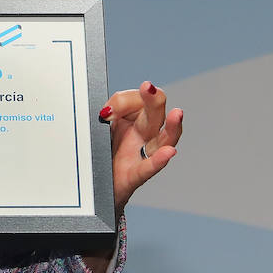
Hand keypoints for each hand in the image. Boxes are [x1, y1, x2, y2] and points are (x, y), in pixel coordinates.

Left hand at [102, 81, 182, 211]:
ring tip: (177, 114)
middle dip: (152, 99)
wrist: (95, 185)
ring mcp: (142, 154)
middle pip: (155, 113)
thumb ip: (107, 115)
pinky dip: (159, 160)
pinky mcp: (135, 175)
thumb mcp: (99, 127)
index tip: (105, 112)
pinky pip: (149, 167)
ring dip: (172, 126)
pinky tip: (168, 153)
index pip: (135, 100)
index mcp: (133, 119)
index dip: (122, 102)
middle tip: (147, 87)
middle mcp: (143, 134)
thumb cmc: (101, 152)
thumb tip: (108, 111)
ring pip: (163, 139)